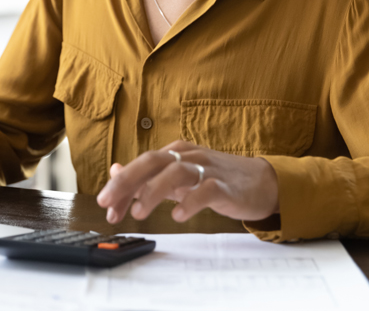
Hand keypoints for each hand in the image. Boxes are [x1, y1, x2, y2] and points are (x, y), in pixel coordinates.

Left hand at [96, 140, 279, 223]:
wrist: (263, 182)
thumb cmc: (218, 179)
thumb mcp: (180, 174)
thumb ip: (149, 175)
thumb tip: (115, 171)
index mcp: (177, 153)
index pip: (141, 164)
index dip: (120, 184)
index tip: (106, 206)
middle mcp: (190, 157)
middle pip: (153, 161)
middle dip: (127, 181)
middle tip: (107, 202)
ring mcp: (208, 169)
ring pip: (176, 172)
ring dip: (153, 191)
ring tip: (138, 212)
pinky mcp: (225, 186)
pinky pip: (206, 190)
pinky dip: (189, 202)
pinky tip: (177, 215)